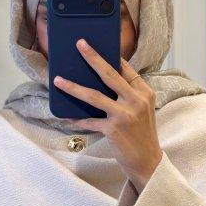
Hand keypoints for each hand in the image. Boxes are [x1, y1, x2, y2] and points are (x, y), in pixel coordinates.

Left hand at [54, 39, 162, 189]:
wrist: (148, 161)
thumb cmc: (142, 133)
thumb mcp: (142, 109)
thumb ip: (128, 94)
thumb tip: (102, 79)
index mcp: (145, 93)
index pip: (126, 69)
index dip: (111, 56)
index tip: (96, 46)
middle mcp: (136, 101)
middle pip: (110, 74)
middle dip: (93, 58)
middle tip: (79, 44)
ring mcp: (125, 115)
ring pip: (94, 96)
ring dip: (73, 87)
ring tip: (58, 80)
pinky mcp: (113, 129)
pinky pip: (89, 121)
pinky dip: (77, 119)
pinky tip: (67, 117)